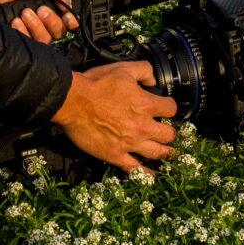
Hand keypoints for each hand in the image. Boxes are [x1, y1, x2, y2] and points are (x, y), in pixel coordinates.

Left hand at [0, 0, 78, 43]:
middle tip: (39, 10)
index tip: (66, 17)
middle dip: (51, 21)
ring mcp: (32, 34)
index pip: (69, 22)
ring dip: (36, 26)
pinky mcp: (21, 43)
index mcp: (52, 9)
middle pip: (60, 32)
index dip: (71, 22)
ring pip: (45, 39)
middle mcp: (44, 24)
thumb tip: (69, 4)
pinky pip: (30, 44)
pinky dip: (24, 32)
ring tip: (23, 13)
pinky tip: (15, 22)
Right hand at [49, 62, 179, 172]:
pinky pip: (135, 169)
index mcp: (146, 105)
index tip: (166, 108)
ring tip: (168, 153)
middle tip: (166, 131)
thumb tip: (153, 80)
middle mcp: (142, 126)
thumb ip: (144, 71)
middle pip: (169, 134)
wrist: (72, 102)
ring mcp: (130, 143)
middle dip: (169, 132)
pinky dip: (145, 174)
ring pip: (157, 153)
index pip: (171, 109)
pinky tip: (152, 176)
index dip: (170, 107)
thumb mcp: (123, 69)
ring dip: (165, 153)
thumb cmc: (95, 84)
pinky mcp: (115, 155)